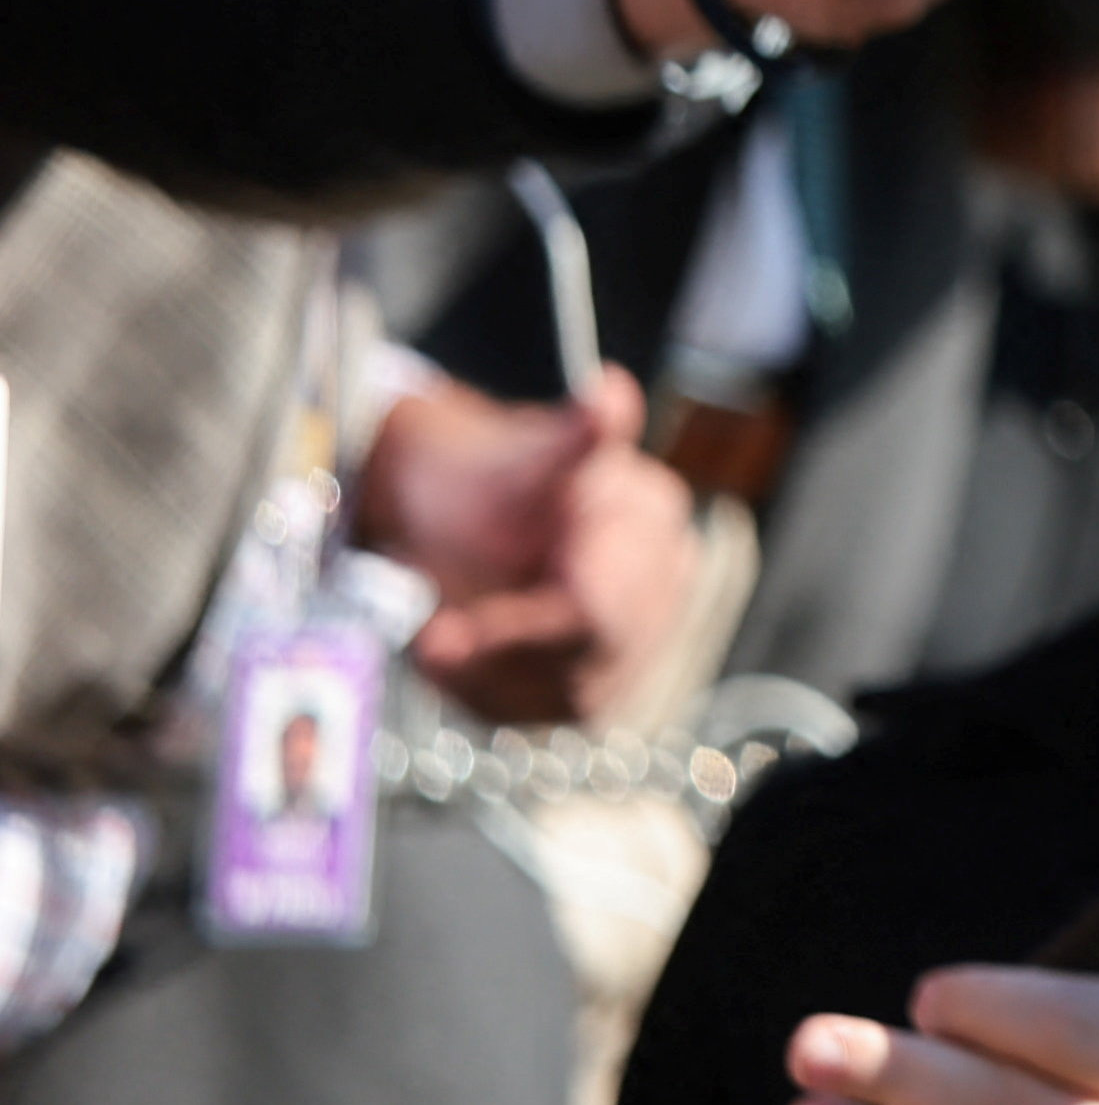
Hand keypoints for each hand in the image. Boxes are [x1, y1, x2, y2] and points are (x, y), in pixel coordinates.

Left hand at [357, 368, 699, 725]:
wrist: (449, 505)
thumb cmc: (476, 481)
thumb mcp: (513, 464)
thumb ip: (569, 443)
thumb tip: (610, 393)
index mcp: (652, 515)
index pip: (594, 612)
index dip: (513, 632)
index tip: (435, 639)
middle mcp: (667, 579)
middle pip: (583, 662)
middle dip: (495, 652)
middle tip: (425, 631)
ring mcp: (646, 633)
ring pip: (564, 696)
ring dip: (488, 674)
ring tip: (438, 632)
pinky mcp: (610, 678)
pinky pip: (548, 711)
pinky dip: (493, 690)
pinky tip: (464, 651)